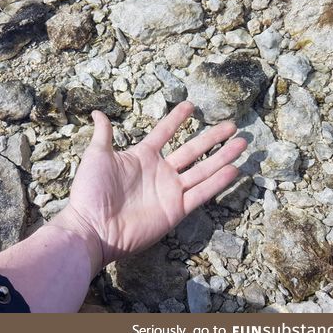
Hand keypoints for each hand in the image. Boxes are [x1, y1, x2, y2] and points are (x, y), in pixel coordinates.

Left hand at [50, 101, 246, 275]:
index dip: (176, 119)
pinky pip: (200, 193)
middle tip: (232, 126)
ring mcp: (170, 191)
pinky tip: (234, 169)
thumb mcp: (97, 156)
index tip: (190, 105)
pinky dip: (217, 183)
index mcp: (142, 156)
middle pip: (192, 151)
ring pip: (203, 170)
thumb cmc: (91, 191)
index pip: (164, 133)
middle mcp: (160, 172)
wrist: (93, 227)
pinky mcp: (176, 210)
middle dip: (212, 138)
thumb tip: (97, 113)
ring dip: (223, 157)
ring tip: (242, 143)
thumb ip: (104, 134)